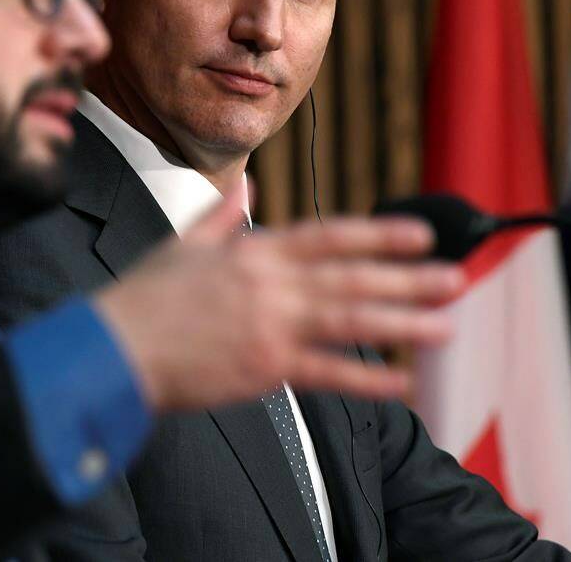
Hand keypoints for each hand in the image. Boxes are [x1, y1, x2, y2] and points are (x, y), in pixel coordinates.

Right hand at [92, 181, 461, 411]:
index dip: (379, 234)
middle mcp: (270, 283)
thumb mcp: (183, 244)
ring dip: (402, 323)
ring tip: (445, 325)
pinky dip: (366, 378)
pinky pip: (327, 372)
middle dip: (408, 278)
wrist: (114, 347)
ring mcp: (270, 325)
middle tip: (455, 278)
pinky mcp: (264, 368)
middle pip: (352, 277)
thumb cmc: (144, 297)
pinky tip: (401, 381)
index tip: (420, 234)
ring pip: (350, 320)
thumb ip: (223, 217)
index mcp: (254, 251)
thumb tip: (249, 189)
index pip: (330, 235)